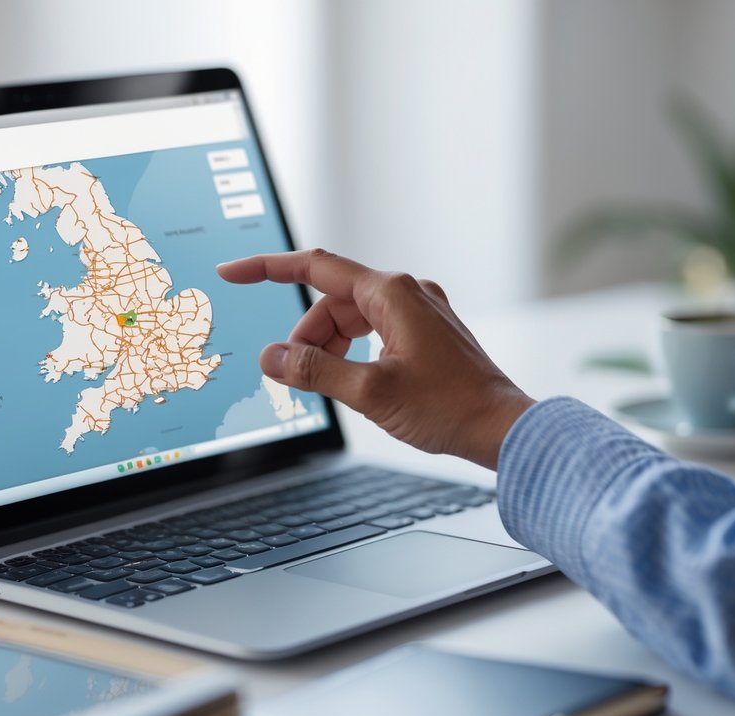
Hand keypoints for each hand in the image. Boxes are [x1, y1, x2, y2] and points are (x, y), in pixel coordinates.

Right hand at [217, 248, 534, 469]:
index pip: (314, 267)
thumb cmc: (448, 407)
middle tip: (295, 379)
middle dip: (306, 337)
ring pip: (351, 319)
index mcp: (391, 293)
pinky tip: (356, 381)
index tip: (232, 272)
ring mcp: (418, 311)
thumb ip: (315, 371)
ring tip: (331, 387)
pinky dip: (352, 352)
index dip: (267, 269)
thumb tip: (271, 358)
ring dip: (329, 349)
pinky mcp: (425, 332)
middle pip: (331, 303)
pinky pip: (372, 331)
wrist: (501, 428)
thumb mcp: (370, 392)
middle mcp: (406, 292)